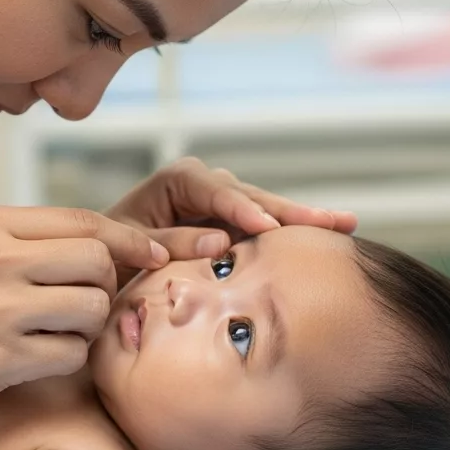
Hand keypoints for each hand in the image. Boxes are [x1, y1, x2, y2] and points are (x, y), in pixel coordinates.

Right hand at [0, 206, 168, 425]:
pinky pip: (70, 355)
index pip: (82, 221)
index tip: (154, 253)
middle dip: (103, 286)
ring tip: (50, 333)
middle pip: (97, 262)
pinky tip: (32, 359)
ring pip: (92, 309)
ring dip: (85, 326)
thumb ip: (23, 240)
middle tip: (77, 305)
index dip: (128, 239)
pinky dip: (64, 360)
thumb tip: (104, 244)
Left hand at [107, 157, 356, 260]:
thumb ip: (167, 243)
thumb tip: (219, 243)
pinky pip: (265, 229)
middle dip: (290, 211)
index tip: (268, 228)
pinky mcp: (233, 226)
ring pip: (266, 210)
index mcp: (176, 181)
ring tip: (345, 224)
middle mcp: (205, 185)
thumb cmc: (107, 255)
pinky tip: (331, 234)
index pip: (215, 191)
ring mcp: (223, 205)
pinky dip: (293, 234)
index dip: (243, 209)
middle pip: (252, 197)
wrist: (104, 268)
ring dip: (303, 220)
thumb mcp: (126, 248)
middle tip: (331, 220)